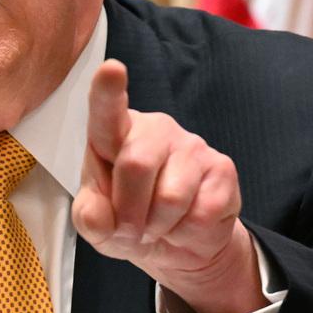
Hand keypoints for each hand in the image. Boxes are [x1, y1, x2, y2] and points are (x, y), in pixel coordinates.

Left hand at [71, 59, 268, 312]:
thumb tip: (97, 216)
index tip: (111, 69)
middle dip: (129, 213)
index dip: (108, 90)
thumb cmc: (129, 220)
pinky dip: (186, 234)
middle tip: (130, 229)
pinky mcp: (222, 168)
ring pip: (170, 198)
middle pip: (136, 165)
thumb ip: (90, 218)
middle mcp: (154, 129)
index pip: (107, 110)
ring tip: (158, 225)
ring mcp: (192, 145)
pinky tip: (185, 225)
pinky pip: (201, 213)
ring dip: (159, 227)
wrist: (176, 243)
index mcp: (115, 134)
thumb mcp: (99, 226)